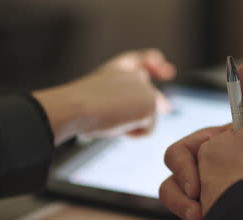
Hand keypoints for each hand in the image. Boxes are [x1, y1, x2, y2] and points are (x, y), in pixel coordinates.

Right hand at [33, 49, 175, 144]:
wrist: (74, 106)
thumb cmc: (79, 108)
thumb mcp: (103, 100)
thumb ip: (126, 100)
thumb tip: (163, 108)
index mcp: (117, 69)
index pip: (140, 63)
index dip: (154, 64)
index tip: (168, 71)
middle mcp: (135, 75)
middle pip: (149, 100)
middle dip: (148, 109)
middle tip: (132, 114)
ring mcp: (145, 89)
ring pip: (147, 119)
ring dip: (130, 126)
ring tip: (108, 119)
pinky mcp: (150, 105)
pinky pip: (148, 131)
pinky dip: (133, 134)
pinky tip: (117, 124)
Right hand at [159, 64, 242, 219]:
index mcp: (212, 143)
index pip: (181, 152)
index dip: (182, 166)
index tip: (195, 185)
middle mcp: (206, 164)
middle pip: (174, 178)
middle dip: (181, 195)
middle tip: (200, 208)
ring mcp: (210, 185)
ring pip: (178, 198)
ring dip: (185, 209)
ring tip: (204, 218)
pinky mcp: (215, 204)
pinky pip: (193, 213)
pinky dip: (199, 216)